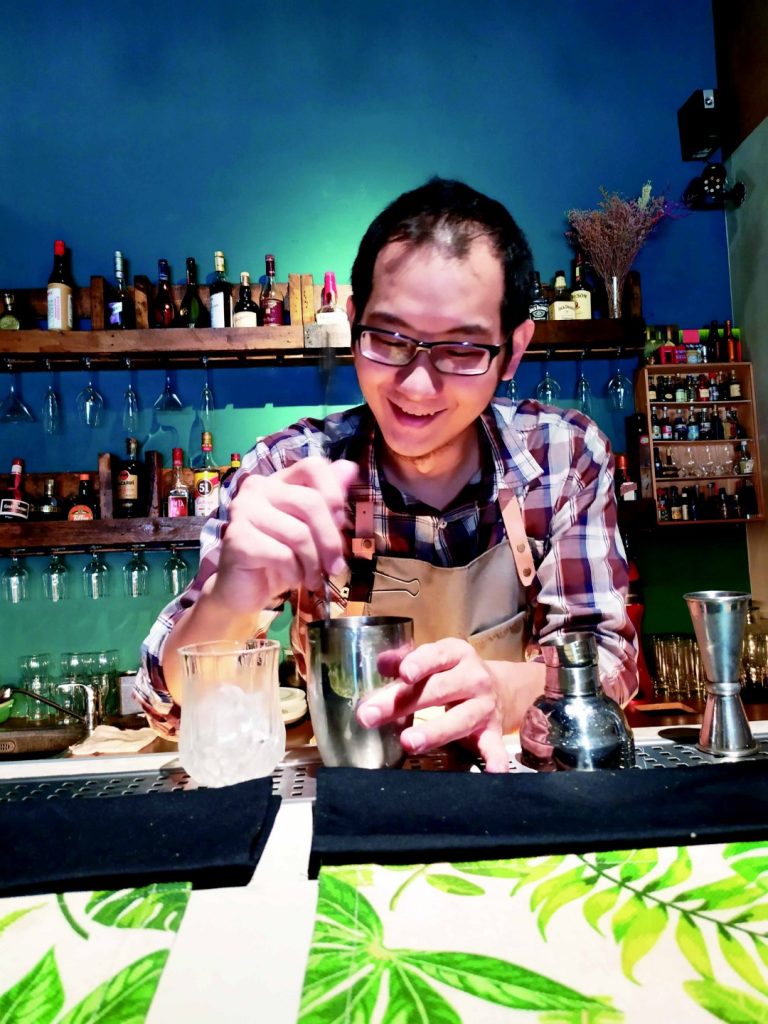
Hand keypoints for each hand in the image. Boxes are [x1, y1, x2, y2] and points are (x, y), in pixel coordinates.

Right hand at [210, 457, 358, 612]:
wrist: (243, 591)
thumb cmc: (279, 559)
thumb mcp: (310, 530)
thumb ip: (327, 500)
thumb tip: (350, 468)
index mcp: (277, 480)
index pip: (313, 466)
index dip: (334, 493)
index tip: (341, 521)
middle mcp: (257, 488)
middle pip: (311, 503)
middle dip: (330, 540)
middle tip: (334, 567)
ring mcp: (244, 510)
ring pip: (299, 534)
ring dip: (313, 563)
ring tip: (311, 578)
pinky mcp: (238, 538)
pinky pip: (283, 555)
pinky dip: (295, 573)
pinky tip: (290, 579)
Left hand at [358, 638, 509, 772]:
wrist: (501, 690)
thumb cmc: (454, 674)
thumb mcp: (433, 659)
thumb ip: (403, 660)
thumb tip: (381, 664)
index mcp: (456, 654)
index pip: (435, 656)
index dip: (419, 664)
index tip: (403, 674)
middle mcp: (473, 678)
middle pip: (438, 690)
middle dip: (403, 703)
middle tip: (370, 716)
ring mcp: (484, 706)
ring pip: (459, 720)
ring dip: (433, 732)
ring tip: (408, 742)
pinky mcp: (493, 732)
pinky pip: (493, 746)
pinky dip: (494, 758)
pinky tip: (491, 771)